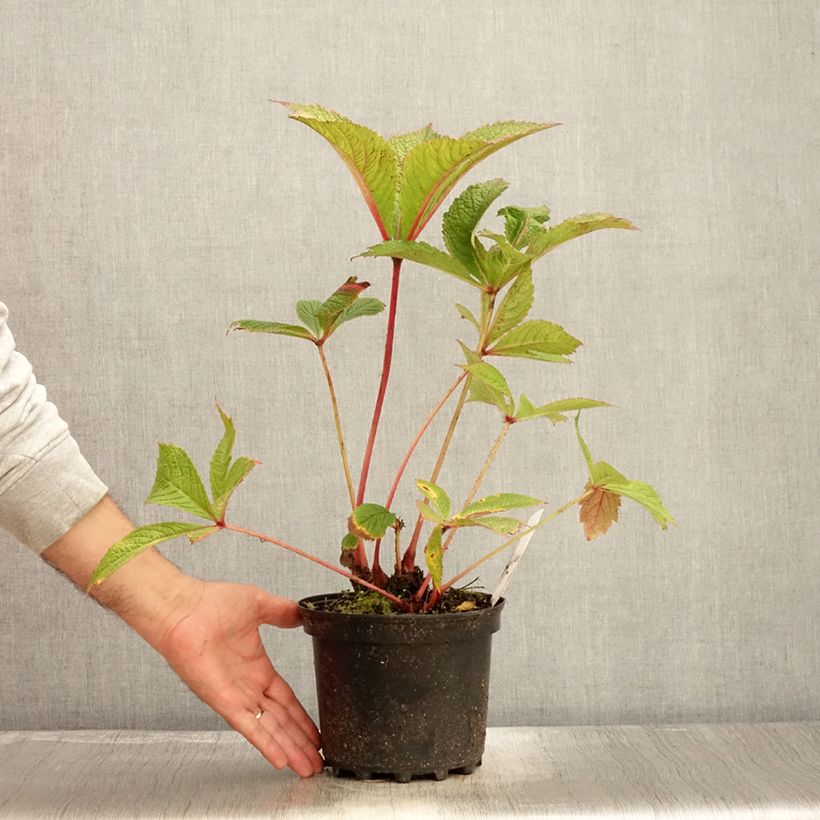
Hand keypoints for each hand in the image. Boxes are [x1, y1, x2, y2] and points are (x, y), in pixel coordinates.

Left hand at [153, 580, 323, 777]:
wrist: (184, 609)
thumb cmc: (211, 603)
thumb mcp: (258, 604)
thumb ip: (282, 611)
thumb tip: (302, 612)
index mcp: (256, 667)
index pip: (285, 699)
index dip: (302, 716)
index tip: (316, 731)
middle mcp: (247, 686)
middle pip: (281, 721)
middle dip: (300, 741)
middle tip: (318, 760)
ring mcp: (236, 696)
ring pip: (270, 729)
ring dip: (290, 749)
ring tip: (309, 768)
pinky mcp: (225, 701)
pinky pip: (250, 727)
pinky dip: (266, 744)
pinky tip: (281, 760)